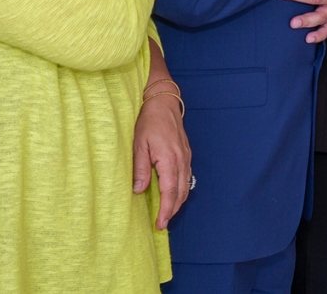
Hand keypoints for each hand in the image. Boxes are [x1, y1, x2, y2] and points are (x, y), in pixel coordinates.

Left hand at [133, 85, 191, 229]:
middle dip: (173, 210)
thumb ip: (141, 169)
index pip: (170, 192)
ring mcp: (186, 157)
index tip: (160, 224)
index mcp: (169, 160)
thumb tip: (138, 190)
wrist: (164, 102)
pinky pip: (187, 176)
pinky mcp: (187, 153)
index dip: (166, 210)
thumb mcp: (139, 145)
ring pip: (186, 186)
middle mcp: (182, 160)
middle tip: (162, 224)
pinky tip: (174, 193)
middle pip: (181, 192)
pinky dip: (181, 189)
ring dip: (178, 201)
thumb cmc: (149, 121)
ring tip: (167, 212)